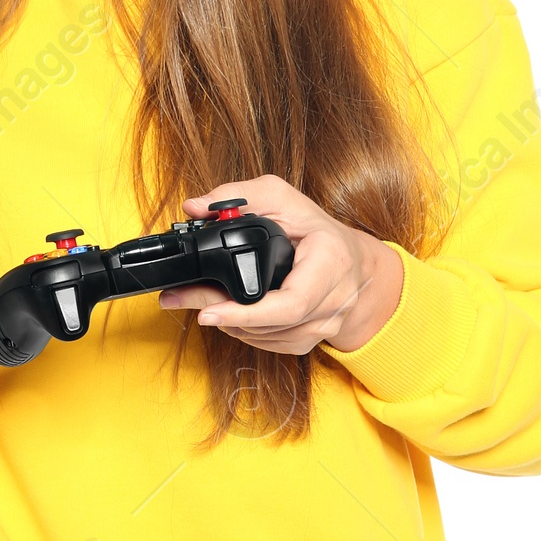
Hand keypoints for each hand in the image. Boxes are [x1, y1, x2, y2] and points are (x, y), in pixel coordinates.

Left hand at [157, 176, 405, 355]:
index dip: (247, 313)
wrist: (355, 262)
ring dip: (231, 325)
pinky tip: (232, 316)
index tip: (208, 312)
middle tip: (185, 302)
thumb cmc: (314, 228)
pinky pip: (274, 345)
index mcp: (331, 262)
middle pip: (272, 324)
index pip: (291, 302)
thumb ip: (236, 196)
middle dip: (224, 316)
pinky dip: (248, 333)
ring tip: (203, 304)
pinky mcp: (313, 339)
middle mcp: (334, 299)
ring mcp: (327, 324)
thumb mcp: (280, 197)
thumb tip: (194, 207)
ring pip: (269, 338)